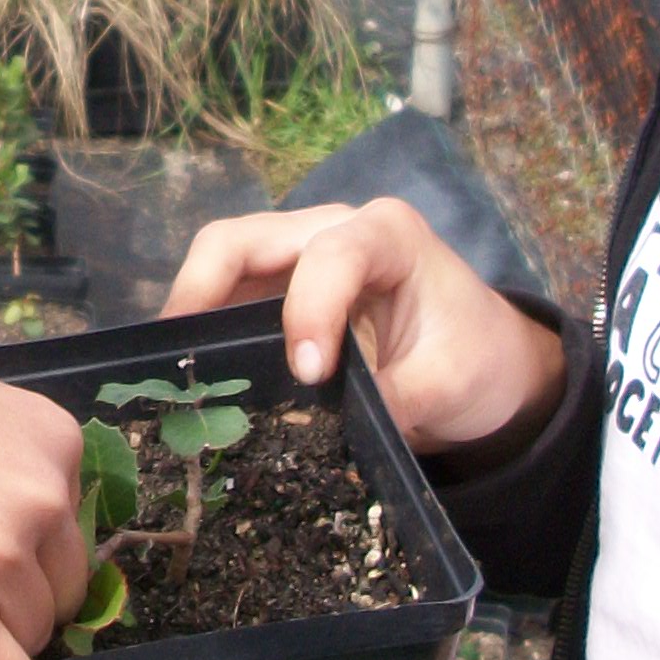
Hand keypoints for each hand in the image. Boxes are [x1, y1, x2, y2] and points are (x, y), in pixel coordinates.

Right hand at [162, 200, 564, 452]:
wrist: (484, 361)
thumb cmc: (475, 356)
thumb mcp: (451, 382)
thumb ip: (397, 399)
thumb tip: (330, 430)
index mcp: (388, 235)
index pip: (330, 256)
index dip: (309, 311)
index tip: (308, 374)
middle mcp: (332, 229)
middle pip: (244, 238)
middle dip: (203, 289)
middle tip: (180, 354)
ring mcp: (298, 256)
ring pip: (221, 261)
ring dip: (193, 312)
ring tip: (175, 368)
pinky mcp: (278, 290)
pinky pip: (226, 297)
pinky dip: (204, 330)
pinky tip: (195, 373)